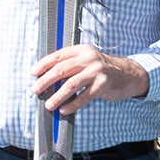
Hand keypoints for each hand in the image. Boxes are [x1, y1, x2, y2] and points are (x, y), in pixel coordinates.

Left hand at [33, 45, 148, 111]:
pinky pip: (83, 97)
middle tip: (36, 90)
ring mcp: (96, 71)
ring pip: (71, 84)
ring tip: (49, 104)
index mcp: (81, 50)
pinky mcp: (102, 85)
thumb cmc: (101, 69)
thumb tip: (47, 78)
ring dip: (57, 96)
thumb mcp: (86, 61)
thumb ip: (70, 65)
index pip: (58, 56)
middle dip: (46, 81)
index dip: (43, 64)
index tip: (33, 73)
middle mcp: (88, 58)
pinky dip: (72, 104)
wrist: (126, 74)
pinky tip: (64, 109)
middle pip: (61, 69)